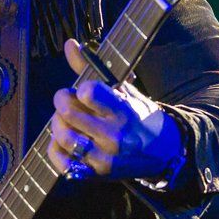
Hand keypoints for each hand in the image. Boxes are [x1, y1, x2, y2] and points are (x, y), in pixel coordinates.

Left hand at [49, 39, 182, 180]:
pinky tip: (64, 142)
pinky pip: (61, 161)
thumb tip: (69, 44)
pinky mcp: (96, 174)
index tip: (83, 90)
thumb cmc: (139, 115)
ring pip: (62, 136)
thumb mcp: (124, 89)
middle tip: (66, 100)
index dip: (80, 88)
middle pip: (68, 112)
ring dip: (57, 125)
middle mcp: (114, 135)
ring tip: (65, 121)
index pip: (88, 92)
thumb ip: (92, 67)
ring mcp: (104, 157)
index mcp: (123, 110)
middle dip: (61, 100)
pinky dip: (55, 149)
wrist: (162, 152)